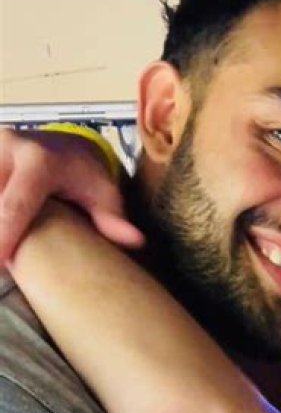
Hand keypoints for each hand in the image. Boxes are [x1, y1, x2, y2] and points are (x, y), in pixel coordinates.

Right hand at [0, 127, 143, 262]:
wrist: (65, 145)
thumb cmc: (85, 176)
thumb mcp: (104, 193)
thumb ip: (113, 217)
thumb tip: (135, 241)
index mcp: (39, 160)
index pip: (16, 204)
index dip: (4, 235)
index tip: (0, 263)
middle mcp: (7, 147)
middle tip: (3, 266)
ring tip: (2, 257)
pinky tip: (1, 240)